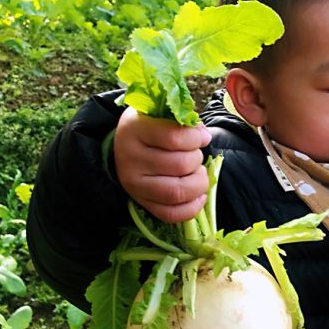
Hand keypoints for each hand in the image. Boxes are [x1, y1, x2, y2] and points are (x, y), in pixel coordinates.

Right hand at [114, 107, 211, 222]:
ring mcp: (135, 185)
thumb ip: (183, 121)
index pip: (174, 137)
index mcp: (135, 130)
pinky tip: (198, 195)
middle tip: (195, 156)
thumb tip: (204, 137)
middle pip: (180, 165)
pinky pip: (171, 214)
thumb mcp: (160, 114)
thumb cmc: (150, 127)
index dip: (196, 138)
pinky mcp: (142, 203)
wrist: (124, 146)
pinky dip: (192, 208)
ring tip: (197, 174)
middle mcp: (131, 159)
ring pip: (177, 192)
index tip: (202, 138)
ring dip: (198, 183)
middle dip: (197, 160)